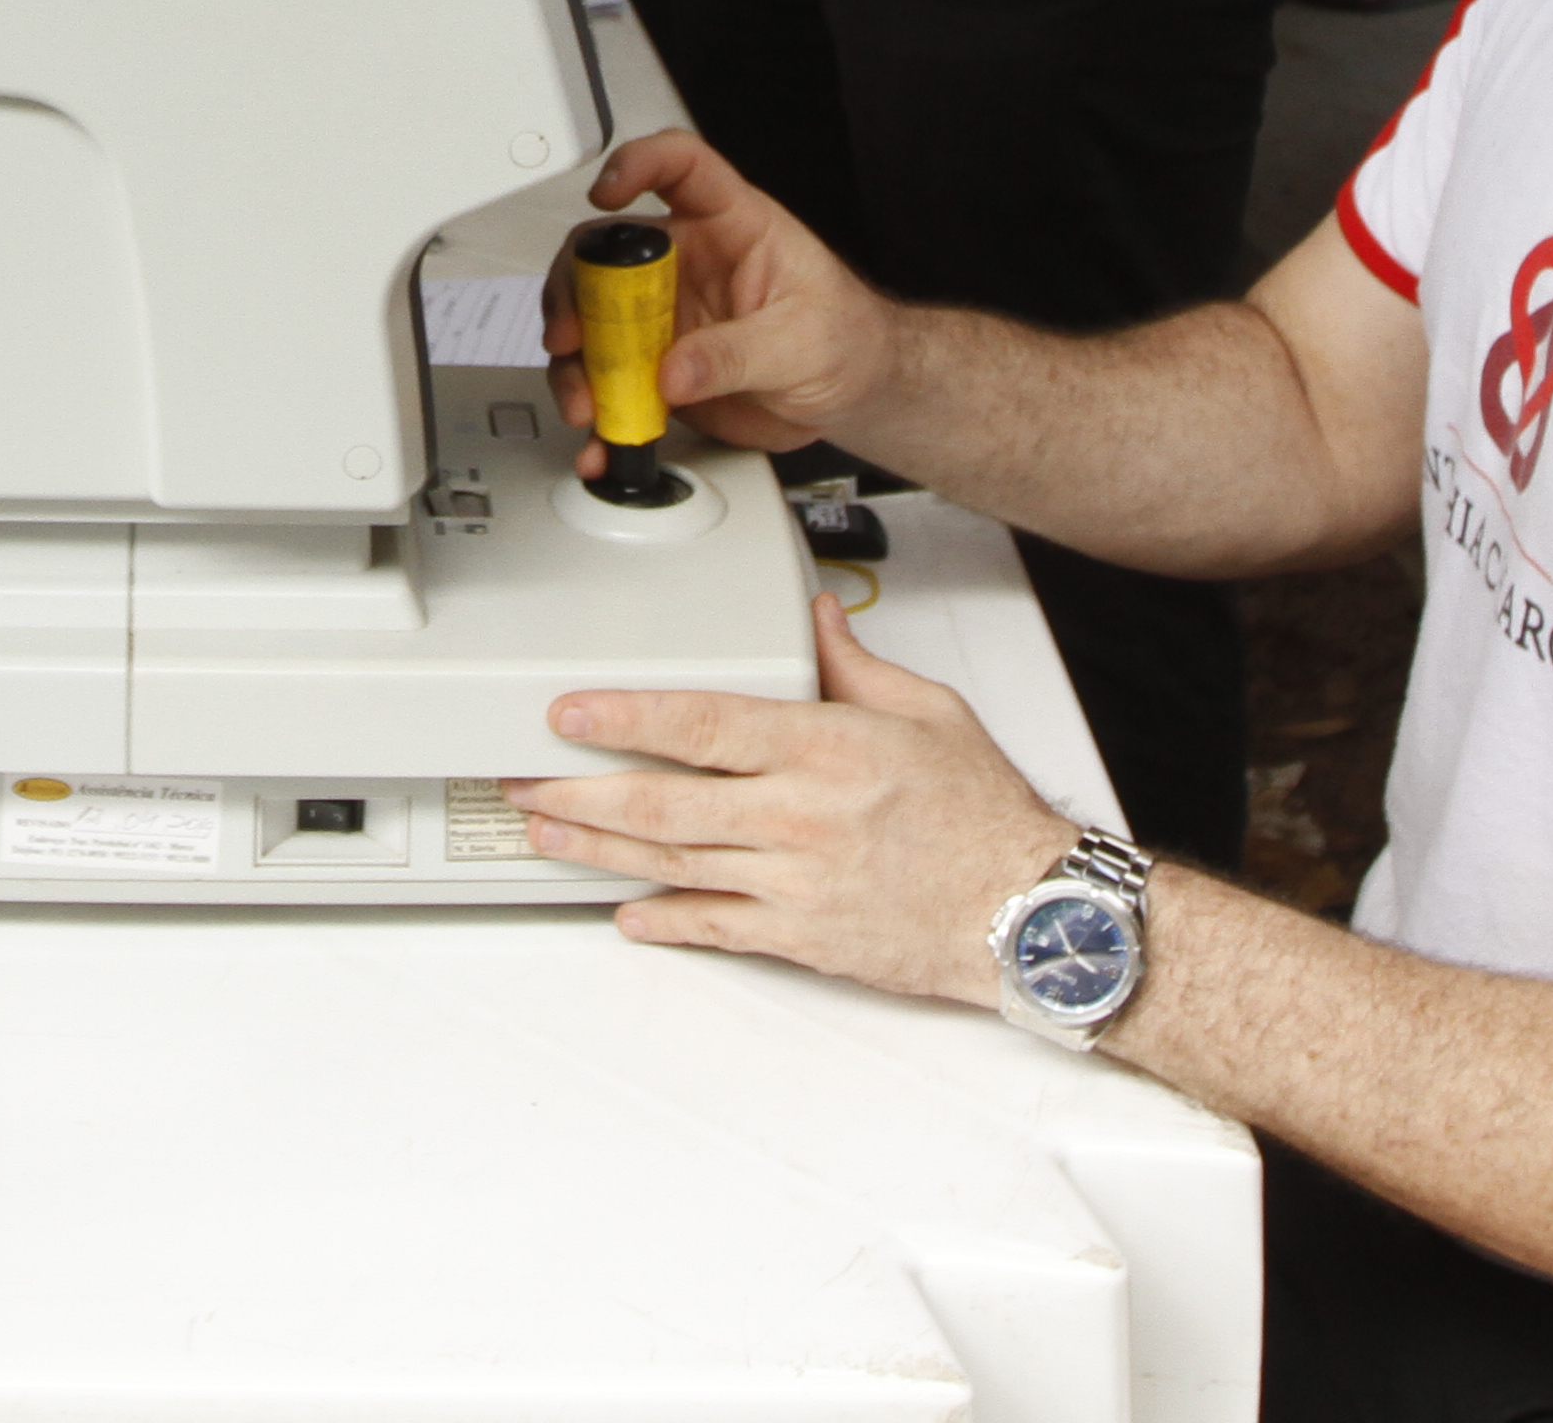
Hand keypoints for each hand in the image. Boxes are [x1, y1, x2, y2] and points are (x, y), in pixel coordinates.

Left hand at [513, 596, 1076, 1002]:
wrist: (1028, 914)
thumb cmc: (984, 815)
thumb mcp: (928, 714)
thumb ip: (856, 665)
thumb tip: (815, 615)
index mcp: (826, 749)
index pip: (702, 724)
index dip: (624, 716)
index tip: (568, 710)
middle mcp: (800, 817)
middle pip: (665, 801)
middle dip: (581, 789)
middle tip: (524, 777)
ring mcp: (796, 883)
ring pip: (673, 863)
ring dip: (598, 849)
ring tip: (544, 831)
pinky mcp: (803, 938)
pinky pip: (717, 927)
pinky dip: (663, 920)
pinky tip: (623, 912)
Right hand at [544, 130, 908, 464]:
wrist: (853, 395)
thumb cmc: (846, 340)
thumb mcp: (804, 341)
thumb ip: (738, 353)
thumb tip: (673, 371)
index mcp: (731, 226)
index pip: (680, 167)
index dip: (638, 164)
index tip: (606, 194)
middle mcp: (685, 263)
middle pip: (606, 251)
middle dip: (575, 292)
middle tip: (574, 336)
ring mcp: (665, 315)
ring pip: (591, 321)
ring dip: (575, 364)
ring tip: (587, 403)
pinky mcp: (656, 366)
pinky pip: (610, 385)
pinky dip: (598, 415)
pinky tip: (602, 439)